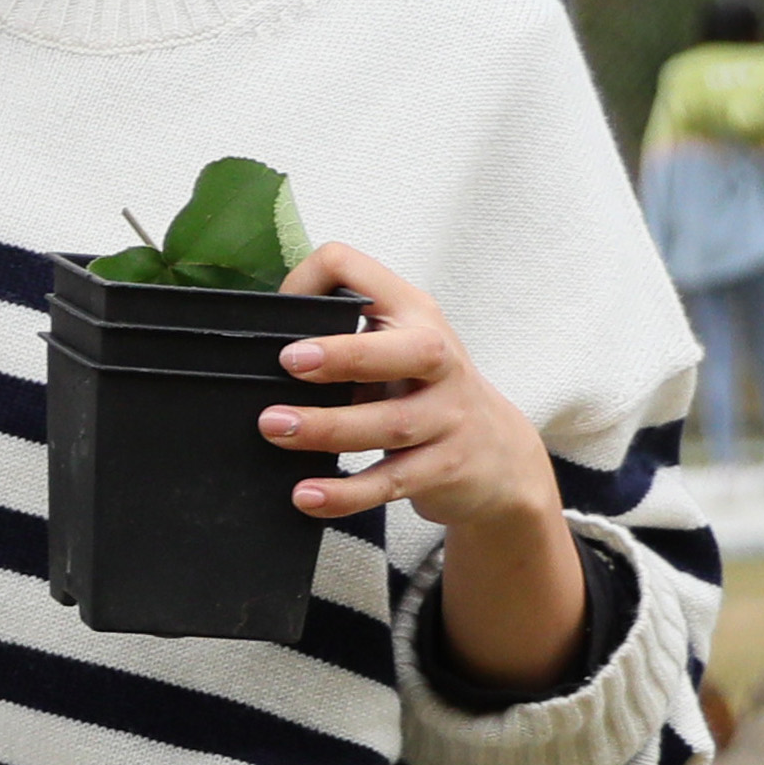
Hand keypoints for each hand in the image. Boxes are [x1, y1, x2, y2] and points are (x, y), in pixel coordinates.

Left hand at [266, 240, 588, 685]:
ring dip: (327, 428)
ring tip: (274, 429)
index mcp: (414, 314)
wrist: (501, 458)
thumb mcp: (397, 348)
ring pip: (390, 425)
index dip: (312, 283)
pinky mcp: (445, 469)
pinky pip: (390, 483)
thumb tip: (262, 345)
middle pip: (407, 351)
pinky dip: (346, 492)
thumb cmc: (425, 392)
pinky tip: (305, 495)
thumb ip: (348, 337)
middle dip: (346, 354)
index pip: (358, 269)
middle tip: (287, 362)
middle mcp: (440, 360)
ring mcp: (449, 417)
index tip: (279, 317)